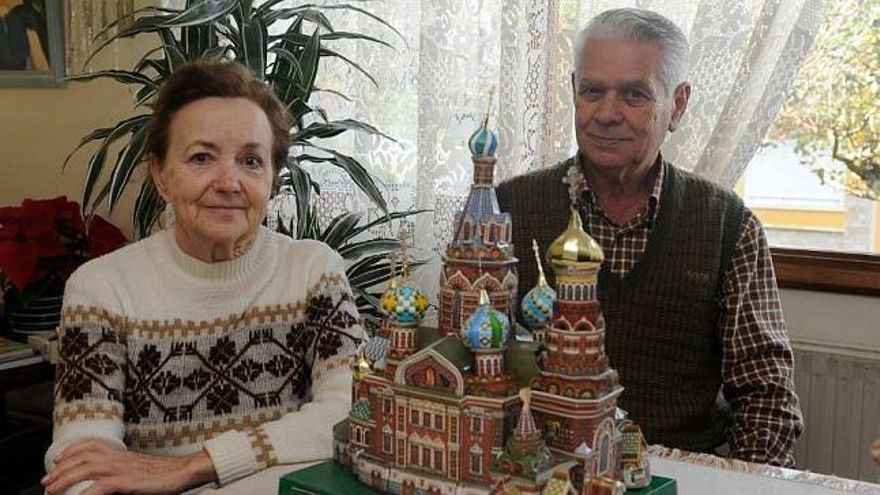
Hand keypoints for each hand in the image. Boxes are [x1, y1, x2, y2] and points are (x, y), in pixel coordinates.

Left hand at [42, 439, 215, 494]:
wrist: (183, 471)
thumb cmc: (163, 473)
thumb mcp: (138, 467)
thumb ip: (121, 469)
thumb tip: (106, 479)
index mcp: (120, 453)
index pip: (90, 445)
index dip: (71, 451)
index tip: (58, 460)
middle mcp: (118, 457)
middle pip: (83, 456)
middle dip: (61, 468)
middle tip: (47, 481)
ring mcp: (122, 468)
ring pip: (87, 468)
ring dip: (66, 478)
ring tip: (52, 489)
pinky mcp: (128, 481)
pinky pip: (101, 486)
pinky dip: (87, 493)